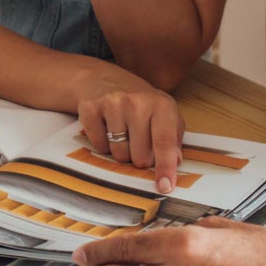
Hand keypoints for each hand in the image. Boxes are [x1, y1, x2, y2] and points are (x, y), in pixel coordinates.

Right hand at [77, 67, 184, 193]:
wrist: (104, 79)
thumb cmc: (141, 103)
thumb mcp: (165, 114)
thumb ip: (174, 139)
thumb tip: (175, 162)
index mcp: (162, 104)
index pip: (165, 141)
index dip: (165, 167)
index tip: (165, 187)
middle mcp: (137, 102)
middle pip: (140, 157)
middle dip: (139, 158)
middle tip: (138, 141)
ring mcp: (112, 104)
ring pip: (119, 155)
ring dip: (121, 152)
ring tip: (122, 133)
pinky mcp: (90, 108)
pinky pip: (99, 147)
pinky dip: (103, 145)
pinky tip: (106, 128)